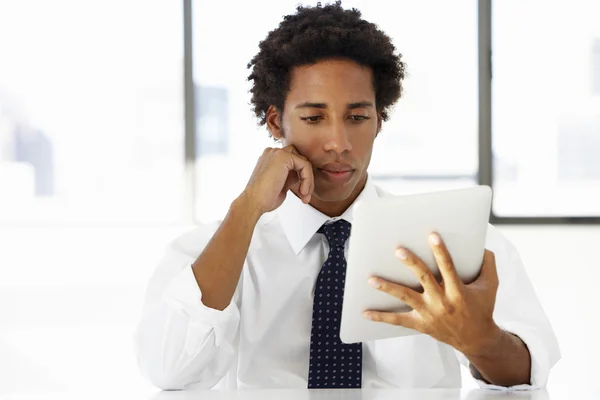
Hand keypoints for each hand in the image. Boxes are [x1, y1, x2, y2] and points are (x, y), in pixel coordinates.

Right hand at [241, 145, 314, 215]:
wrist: (253, 203)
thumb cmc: (264, 198)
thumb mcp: (281, 184)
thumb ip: (291, 176)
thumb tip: (301, 174)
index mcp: (271, 158)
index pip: (294, 161)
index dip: (302, 177)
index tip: (302, 194)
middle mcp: (273, 152)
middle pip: (300, 159)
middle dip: (307, 177)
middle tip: (305, 195)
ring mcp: (277, 152)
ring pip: (304, 162)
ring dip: (308, 180)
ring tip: (304, 196)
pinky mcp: (283, 156)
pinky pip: (304, 165)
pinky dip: (307, 180)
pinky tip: (302, 192)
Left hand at [364, 233, 501, 356]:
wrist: (476, 339)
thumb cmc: (482, 308)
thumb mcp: (491, 286)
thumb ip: (488, 264)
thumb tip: (483, 245)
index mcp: (459, 291)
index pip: (449, 267)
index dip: (441, 251)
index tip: (432, 236)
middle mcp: (442, 302)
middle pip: (424, 279)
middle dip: (411, 263)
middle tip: (398, 250)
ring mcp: (429, 314)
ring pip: (406, 297)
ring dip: (388, 288)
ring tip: (371, 279)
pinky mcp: (421, 324)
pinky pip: (398, 320)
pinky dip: (381, 317)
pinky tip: (365, 312)